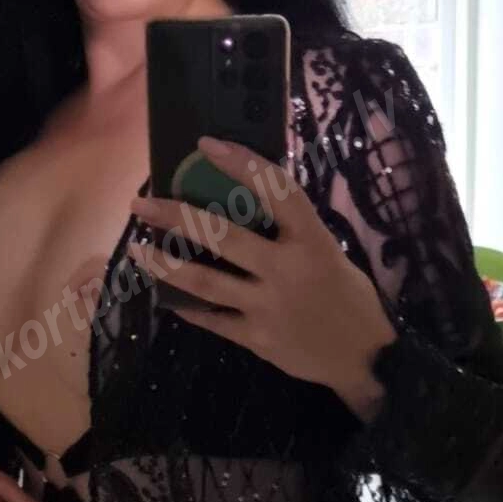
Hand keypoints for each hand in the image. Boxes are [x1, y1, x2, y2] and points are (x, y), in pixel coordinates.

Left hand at [128, 135, 395, 421]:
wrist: (365, 357)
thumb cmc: (347, 294)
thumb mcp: (329, 251)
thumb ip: (291, 230)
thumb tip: (244, 197)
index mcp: (312, 240)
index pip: (276, 190)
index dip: (242, 164)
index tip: (206, 144)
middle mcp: (287, 270)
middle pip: (222, 236)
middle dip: (175, 216)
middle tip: (141, 203)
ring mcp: (268, 307)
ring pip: (204, 282)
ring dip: (165, 263)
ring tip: (137, 249)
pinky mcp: (257, 339)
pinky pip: (211, 319)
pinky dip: (187, 305)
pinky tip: (166, 294)